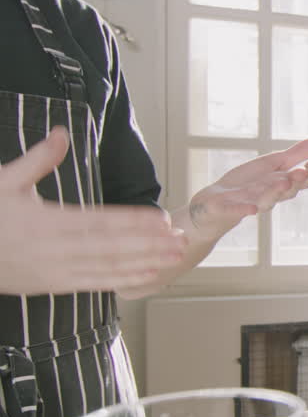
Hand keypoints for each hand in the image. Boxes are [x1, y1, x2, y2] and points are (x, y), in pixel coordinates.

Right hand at [0, 127, 185, 294]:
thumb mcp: (3, 182)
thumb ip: (36, 160)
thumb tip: (60, 133)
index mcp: (45, 221)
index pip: (97, 221)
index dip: (131, 221)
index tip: (160, 218)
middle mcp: (54, 248)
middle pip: (110, 247)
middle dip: (148, 245)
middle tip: (180, 240)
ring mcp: (55, 269)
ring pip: (106, 267)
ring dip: (144, 263)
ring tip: (174, 257)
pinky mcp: (54, 284)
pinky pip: (94, 284)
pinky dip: (122, 280)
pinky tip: (148, 274)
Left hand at [188, 137, 307, 236]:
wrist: (212, 206)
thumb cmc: (245, 185)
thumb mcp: (273, 164)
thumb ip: (300, 153)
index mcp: (280, 185)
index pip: (301, 181)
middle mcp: (267, 197)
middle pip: (286, 191)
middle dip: (295, 182)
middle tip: (303, 171)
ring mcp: (247, 204)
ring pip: (265, 200)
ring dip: (275, 192)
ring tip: (284, 181)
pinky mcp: (225, 209)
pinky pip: (235, 211)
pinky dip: (243, 210)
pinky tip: (251, 209)